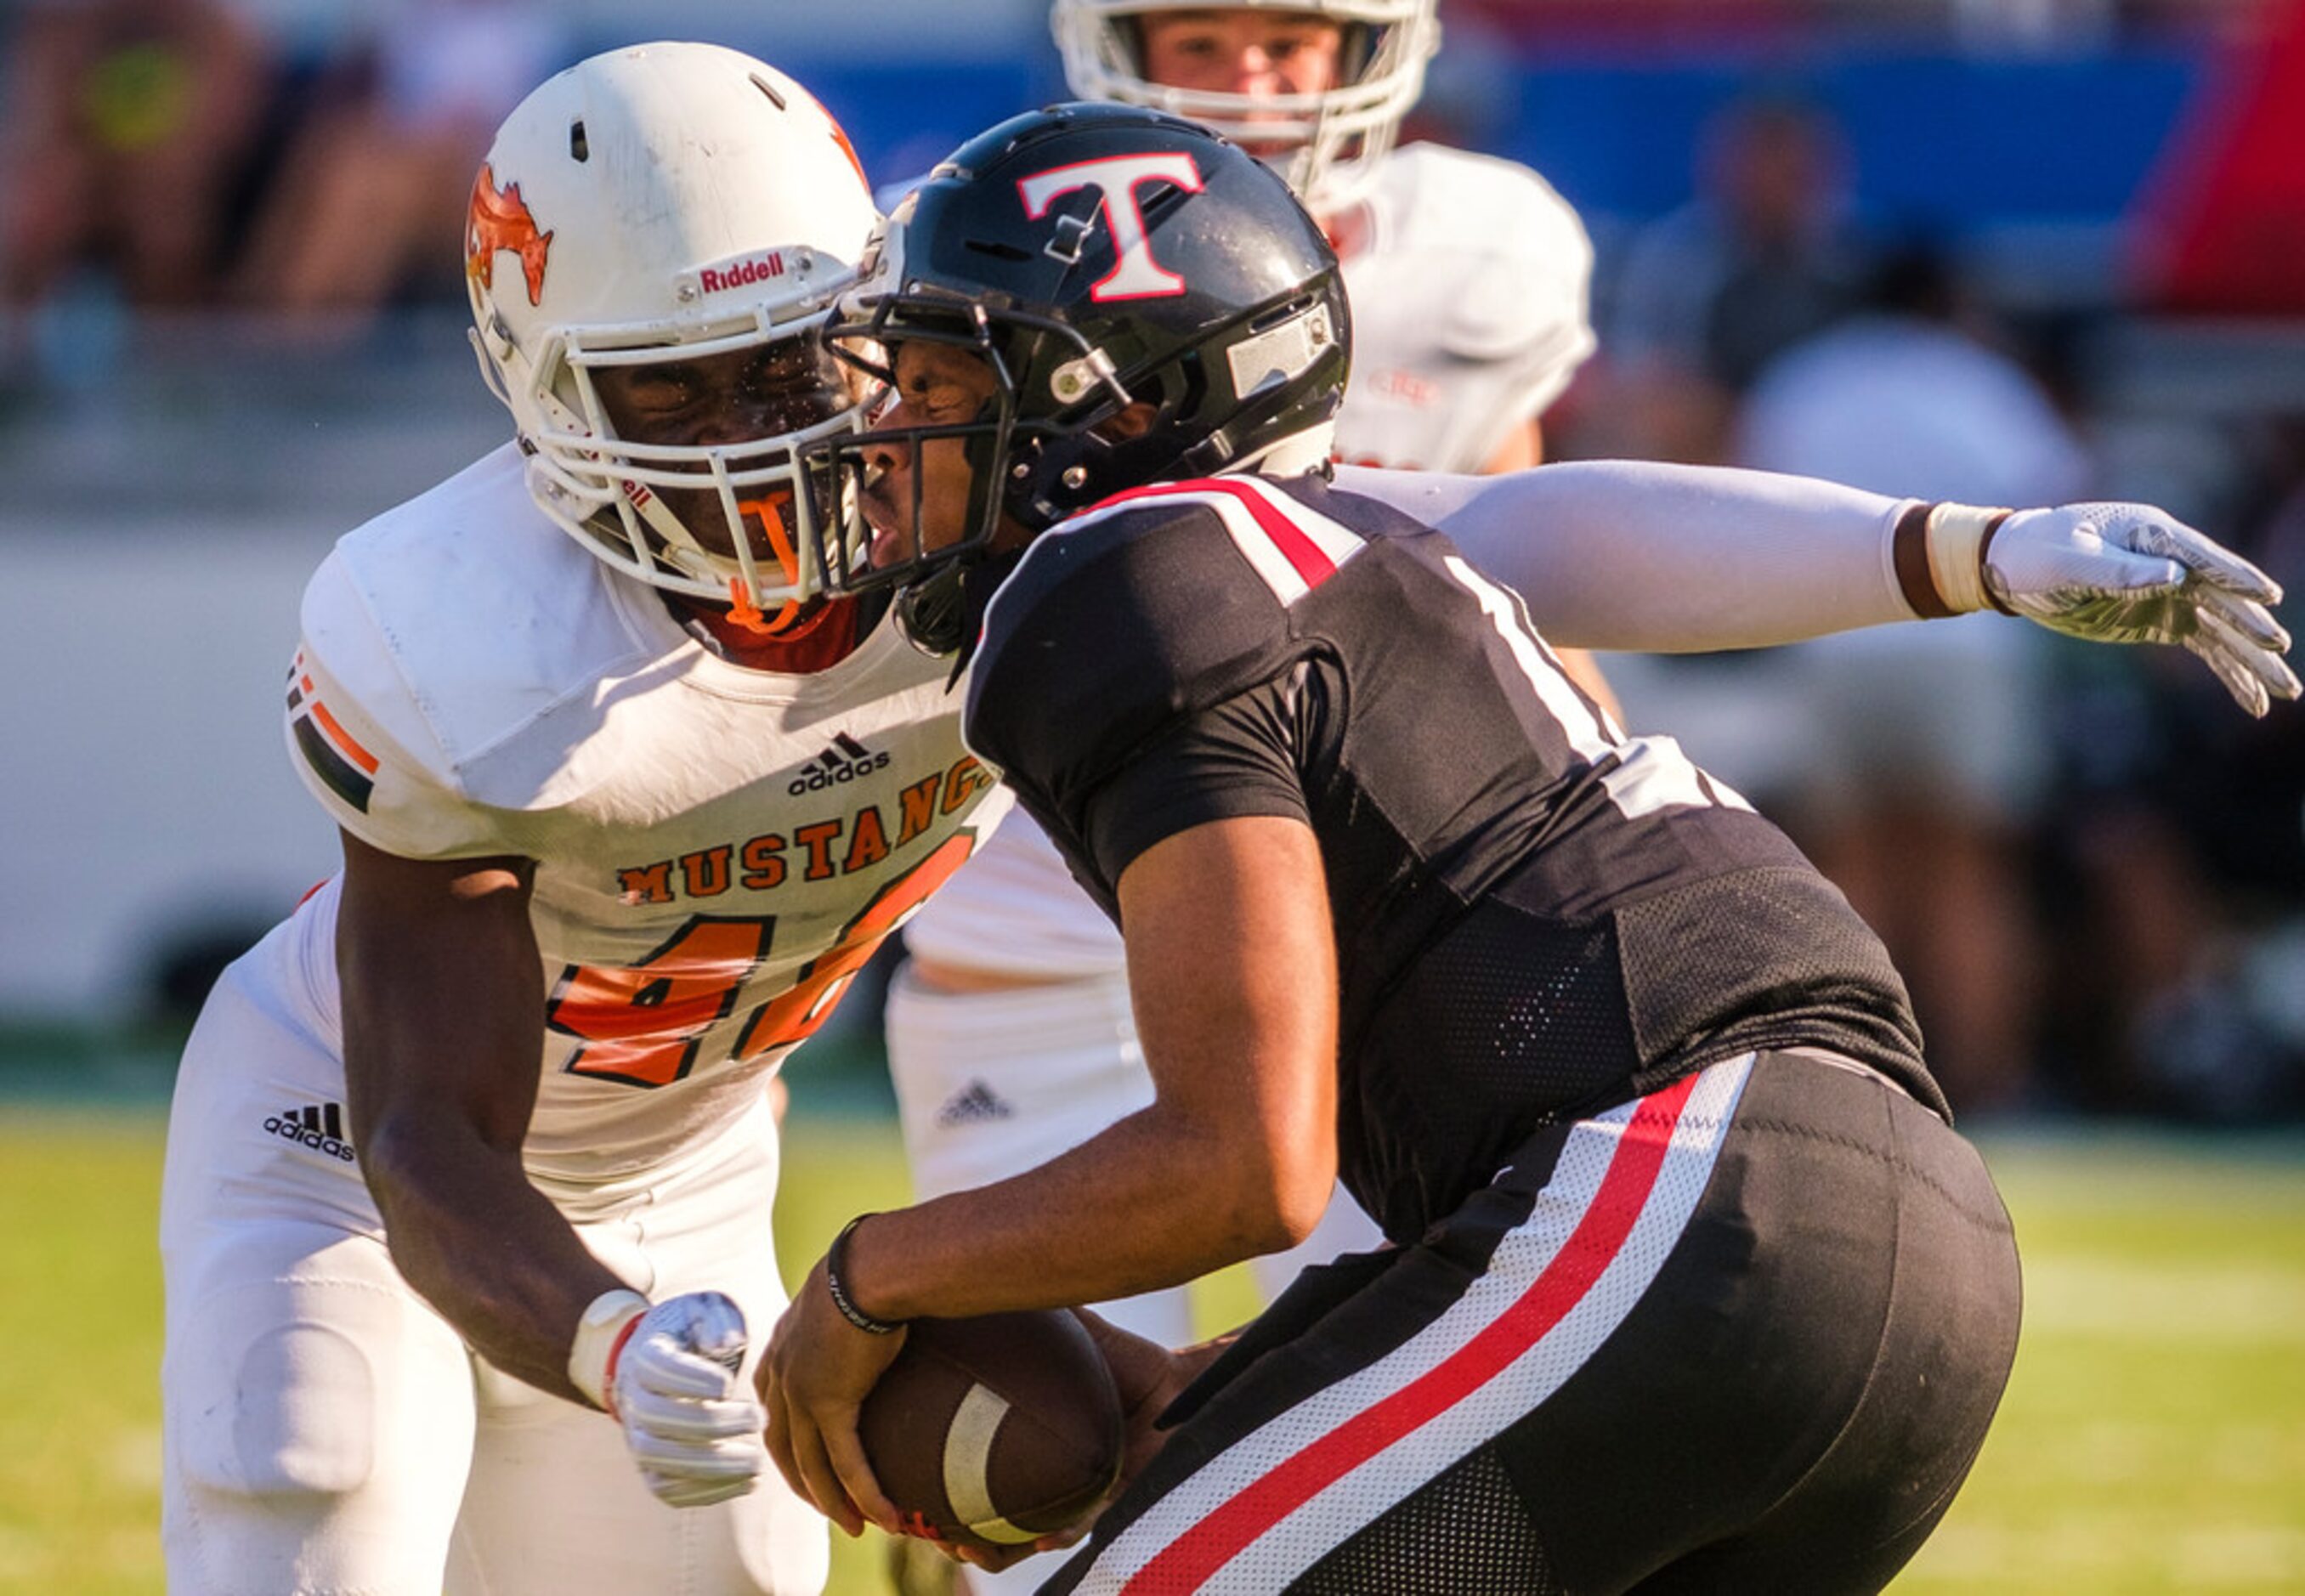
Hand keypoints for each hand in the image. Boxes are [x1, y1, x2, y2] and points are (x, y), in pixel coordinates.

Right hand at [572, 1289, 767, 1507]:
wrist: (663, 1362)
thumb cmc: (695, 1334)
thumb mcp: (706, 1310)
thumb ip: (717, 1321)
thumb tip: (726, 1343)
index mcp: (645, 1357)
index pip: (659, 1370)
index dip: (691, 1380)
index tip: (729, 1383)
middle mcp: (633, 1400)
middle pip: (658, 1421)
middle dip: (711, 1424)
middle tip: (758, 1419)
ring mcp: (638, 1439)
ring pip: (660, 1461)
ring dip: (710, 1466)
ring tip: (757, 1462)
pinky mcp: (653, 1469)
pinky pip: (670, 1490)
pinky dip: (707, 1492)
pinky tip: (748, 1482)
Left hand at [760, 1256, 906, 1537]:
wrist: (875, 1266)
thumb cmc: (871, 1270)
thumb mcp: (846, 1300)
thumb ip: (846, 1321)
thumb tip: (874, 1314)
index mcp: (781, 1348)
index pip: (775, 1410)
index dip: (790, 1444)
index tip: (808, 1464)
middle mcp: (781, 1374)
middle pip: (784, 1447)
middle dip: (806, 1483)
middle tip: (831, 1508)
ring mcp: (800, 1392)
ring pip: (812, 1465)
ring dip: (834, 1502)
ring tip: (857, 1525)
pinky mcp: (829, 1404)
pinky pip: (845, 1462)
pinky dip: (863, 1492)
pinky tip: (882, 1514)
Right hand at [901, 1311, 1215, 1580]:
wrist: (1179, 1386)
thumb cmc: (1124, 1360)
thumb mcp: (1073, 1333)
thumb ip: (1035, 1313)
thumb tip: (985, 1273)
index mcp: (1017, 1442)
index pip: (959, 1469)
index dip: (925, 1481)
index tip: (894, 1476)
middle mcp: (1037, 1478)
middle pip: (977, 1519)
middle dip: (946, 1531)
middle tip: (922, 1526)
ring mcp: (1068, 1499)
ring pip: (1016, 1541)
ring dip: (989, 1551)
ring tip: (966, 1548)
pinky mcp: (1106, 1509)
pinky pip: (1073, 1532)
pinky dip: (1054, 1538)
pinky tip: (1041, 1539)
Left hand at [1984, 502, 2298, 715]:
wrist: (2012, 566)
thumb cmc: (2036, 552)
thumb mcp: (2068, 559)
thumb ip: (2118, 568)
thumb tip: (2175, 576)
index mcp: (2152, 535)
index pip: (2202, 558)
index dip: (2235, 577)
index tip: (2268, 596)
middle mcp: (2173, 563)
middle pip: (2224, 598)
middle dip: (2253, 626)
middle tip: (2280, 651)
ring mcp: (2172, 593)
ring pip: (2224, 629)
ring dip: (2253, 659)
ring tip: (2287, 691)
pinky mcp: (2163, 620)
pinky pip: (2206, 647)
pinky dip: (2230, 671)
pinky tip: (2254, 701)